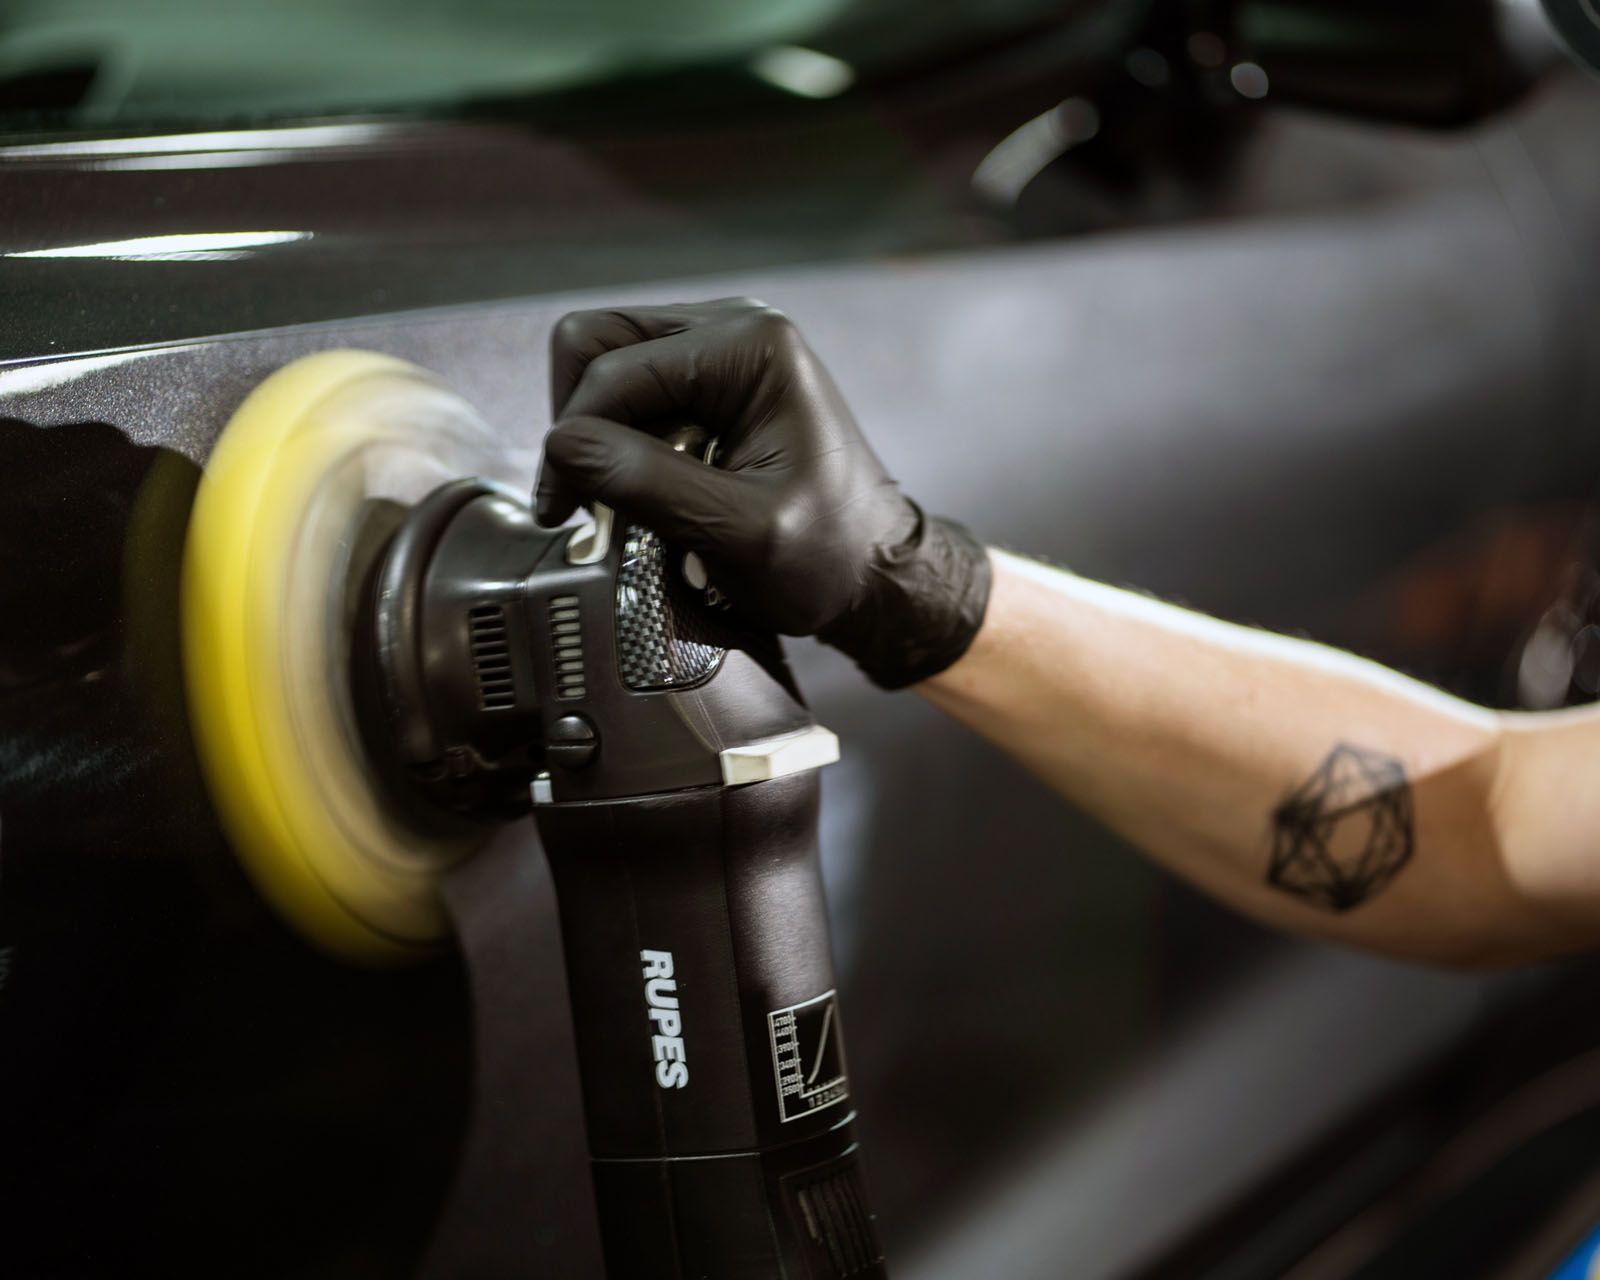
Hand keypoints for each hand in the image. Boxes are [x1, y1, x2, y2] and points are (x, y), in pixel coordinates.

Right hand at [536, 298, 990, 688]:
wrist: (873, 571)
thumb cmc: (827, 556)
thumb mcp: (739, 533)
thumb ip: (651, 484)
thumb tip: (562, 447)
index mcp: (751, 347)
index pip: (615, 370)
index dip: (573, 441)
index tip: (561, 512)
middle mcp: (733, 326)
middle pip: (598, 342)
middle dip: (576, 421)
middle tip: (580, 498)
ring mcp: (720, 347)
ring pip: (606, 363)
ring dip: (594, 432)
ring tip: (611, 500)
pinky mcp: (710, 378)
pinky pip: (634, 390)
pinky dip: (620, 438)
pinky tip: (639, 489)